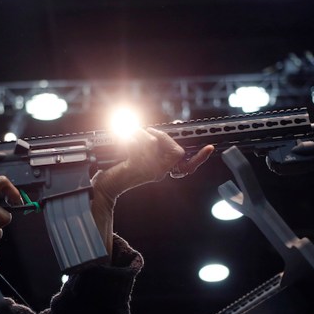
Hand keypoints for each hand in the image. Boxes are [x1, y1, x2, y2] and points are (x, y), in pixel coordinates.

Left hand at [91, 127, 214, 201]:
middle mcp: (159, 172)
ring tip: (131, 135)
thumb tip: (166, 127)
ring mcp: (149, 171)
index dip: (200, 158)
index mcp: (161, 170)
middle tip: (148, 134)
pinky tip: (124, 139)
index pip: (187, 166)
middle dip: (163, 137)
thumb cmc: (118, 169)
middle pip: (176, 151)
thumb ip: (153, 143)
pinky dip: (133, 135)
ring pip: (155, 142)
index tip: (209, 148)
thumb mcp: (139, 155)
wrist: (104, 186)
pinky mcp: (137, 167)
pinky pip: (142, 144)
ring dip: (143, 133)